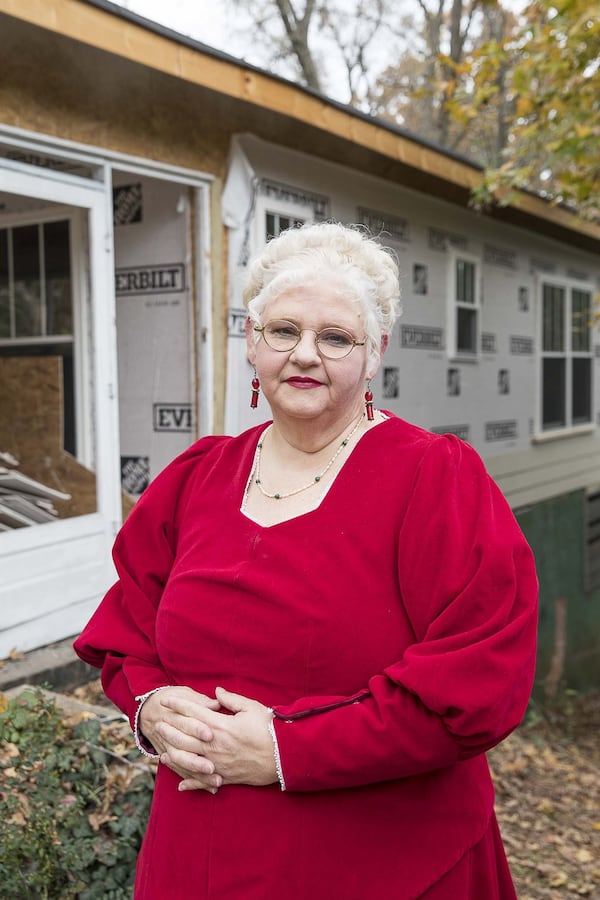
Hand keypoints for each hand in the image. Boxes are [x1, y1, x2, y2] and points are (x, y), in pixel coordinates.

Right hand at [138, 686, 221, 791]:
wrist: (147, 709)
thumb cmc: (173, 699)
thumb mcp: (185, 694)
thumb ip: (202, 701)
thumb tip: (217, 704)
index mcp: (175, 714)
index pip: (186, 722)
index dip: (197, 728)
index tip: (210, 735)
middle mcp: (170, 734)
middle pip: (182, 748)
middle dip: (197, 760)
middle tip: (213, 767)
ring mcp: (168, 748)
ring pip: (182, 764)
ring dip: (198, 774)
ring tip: (216, 781)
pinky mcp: (170, 757)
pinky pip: (182, 771)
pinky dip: (194, 781)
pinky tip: (210, 789)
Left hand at [160, 686, 277, 791]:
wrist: (286, 756)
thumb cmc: (270, 728)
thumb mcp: (252, 708)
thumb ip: (231, 700)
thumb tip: (216, 692)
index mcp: (221, 726)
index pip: (194, 713)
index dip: (179, 706)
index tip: (166, 701)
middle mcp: (216, 745)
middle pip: (186, 737)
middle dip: (170, 729)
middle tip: (158, 723)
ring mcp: (219, 763)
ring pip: (190, 760)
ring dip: (174, 755)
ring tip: (162, 750)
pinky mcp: (226, 777)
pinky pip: (205, 782)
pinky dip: (191, 783)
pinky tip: (180, 784)